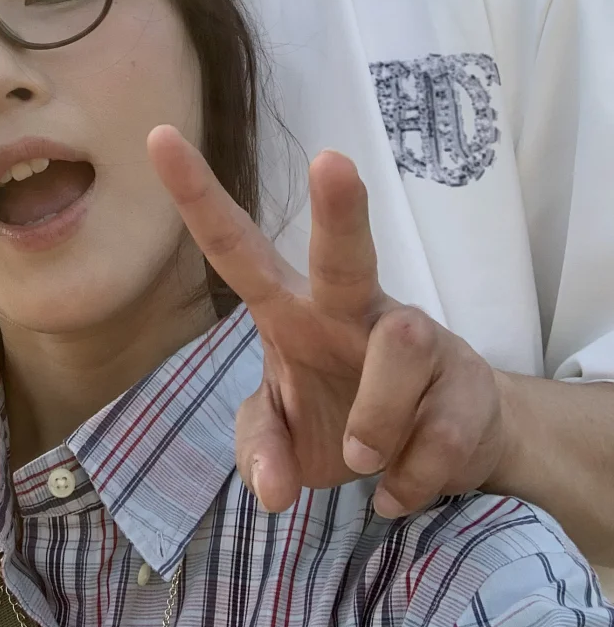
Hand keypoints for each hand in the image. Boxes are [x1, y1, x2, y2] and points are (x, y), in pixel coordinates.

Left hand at [148, 127, 505, 517]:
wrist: (447, 449)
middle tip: (332, 162)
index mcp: (294, 310)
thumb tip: (271, 488)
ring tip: (365, 460)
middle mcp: (353, 308)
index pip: (237, 248)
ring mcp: (418, 336)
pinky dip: (411, 476)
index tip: (159, 138)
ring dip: (377, 420)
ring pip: (402, 348)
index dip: (198, 197)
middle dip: (341, 210)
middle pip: (346, 254)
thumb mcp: (286, 437)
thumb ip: (262, 451)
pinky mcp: (468, 378)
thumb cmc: (345, 418)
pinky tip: (401, 484)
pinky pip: (439, 431)